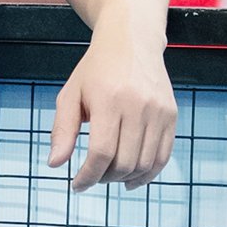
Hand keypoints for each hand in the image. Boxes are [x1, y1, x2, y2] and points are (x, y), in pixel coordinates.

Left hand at [48, 18, 176, 191]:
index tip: (76, 185)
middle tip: (92, 176)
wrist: (131, 40)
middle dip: (104, 178)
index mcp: (109, 100)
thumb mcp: (70, 94)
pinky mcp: (171, 115)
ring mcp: (159, 111)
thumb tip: (55, 164)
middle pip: (124, 162)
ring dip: (124, 178)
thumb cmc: (96, 70)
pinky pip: (163, 156)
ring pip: (144, 164)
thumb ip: (62, 130)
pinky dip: (147, 174)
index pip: (101, 152)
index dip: (88, 176)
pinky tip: (131, 179)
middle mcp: (138, 105)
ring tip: (108, 175)